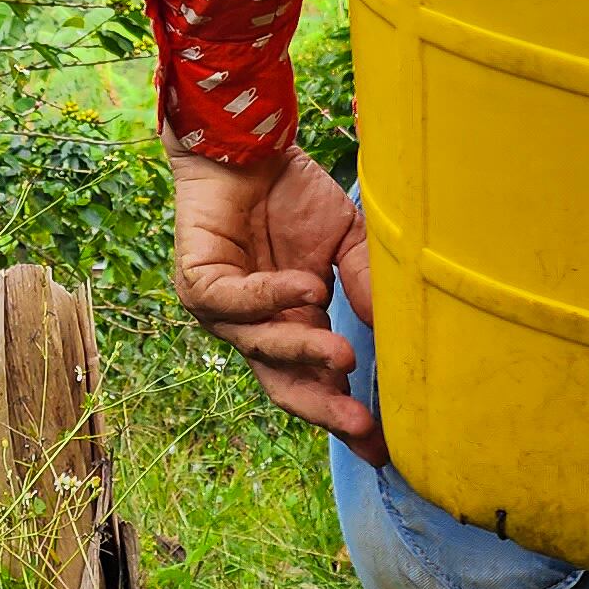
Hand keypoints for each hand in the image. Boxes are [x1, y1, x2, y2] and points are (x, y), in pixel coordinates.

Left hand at [170, 147, 382, 463]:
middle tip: (363, 426)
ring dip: (303, 352)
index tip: (384, 446)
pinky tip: (306, 288)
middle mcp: (255, 325)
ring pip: (260, 348)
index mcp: (291, 323)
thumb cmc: (290, 191)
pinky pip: (232, 301)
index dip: (344, 414)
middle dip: (323, 408)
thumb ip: (364, 279)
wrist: (247, 143)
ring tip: (344, 355)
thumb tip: (392, 327)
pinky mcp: (197, 280)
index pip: (315, 382)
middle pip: (283, 384)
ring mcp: (223, 308)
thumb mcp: (344, 239)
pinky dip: (270, 298)